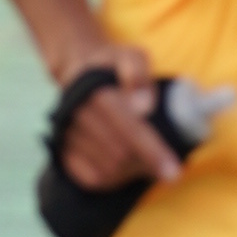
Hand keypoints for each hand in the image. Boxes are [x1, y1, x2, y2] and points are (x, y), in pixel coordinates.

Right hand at [55, 42, 181, 189]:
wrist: (77, 69)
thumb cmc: (111, 65)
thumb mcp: (130, 55)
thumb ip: (138, 73)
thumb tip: (144, 107)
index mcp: (97, 94)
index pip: (130, 131)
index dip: (153, 153)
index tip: (174, 172)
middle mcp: (78, 116)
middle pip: (120, 155)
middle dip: (146, 165)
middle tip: (165, 166)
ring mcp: (67, 134)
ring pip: (106, 170)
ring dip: (130, 174)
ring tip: (145, 166)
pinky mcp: (62, 148)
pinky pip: (88, 177)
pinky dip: (111, 181)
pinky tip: (124, 173)